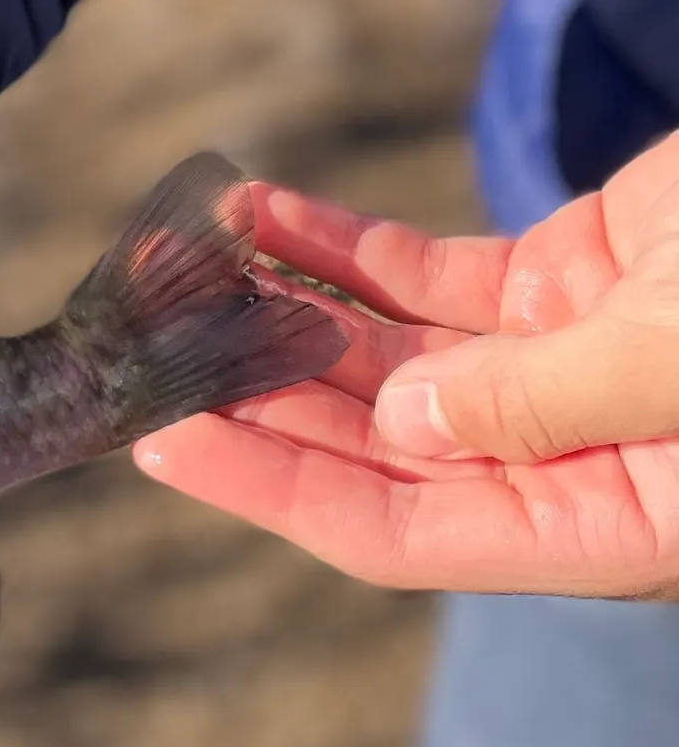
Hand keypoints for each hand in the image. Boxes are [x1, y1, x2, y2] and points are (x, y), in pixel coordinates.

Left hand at [136, 130, 678, 599]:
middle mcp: (556, 461)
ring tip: (183, 265)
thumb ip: (533, 403)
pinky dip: (339, 247)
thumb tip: (399, 422)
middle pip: (363, 443)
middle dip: (249, 390)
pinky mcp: (552, 285)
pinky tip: (259, 214)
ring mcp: (548, 368)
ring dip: (277, 311)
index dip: (269, 488)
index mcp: (598, 527)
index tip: (163, 441)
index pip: (389, 532)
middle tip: (147, 343)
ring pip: (377, 355)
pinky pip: (420, 277)